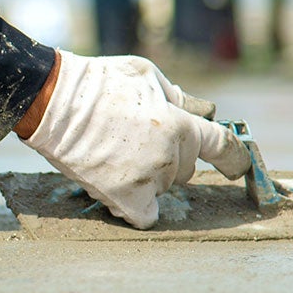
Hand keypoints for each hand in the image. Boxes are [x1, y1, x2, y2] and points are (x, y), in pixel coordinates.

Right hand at [22, 52, 248, 228]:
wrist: (53, 102)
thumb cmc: (100, 82)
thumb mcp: (147, 75)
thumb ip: (180, 97)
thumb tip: (205, 112)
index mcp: (180, 125)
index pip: (222, 147)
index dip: (235, 158)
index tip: (239, 166)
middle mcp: (170, 156)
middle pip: (186, 170)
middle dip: (171, 156)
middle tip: (137, 139)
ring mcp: (147, 180)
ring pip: (163, 189)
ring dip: (149, 177)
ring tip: (116, 153)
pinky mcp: (124, 199)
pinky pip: (146, 216)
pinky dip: (137, 206)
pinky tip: (122, 188)